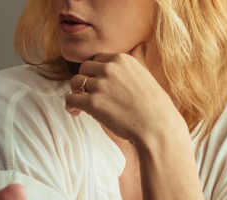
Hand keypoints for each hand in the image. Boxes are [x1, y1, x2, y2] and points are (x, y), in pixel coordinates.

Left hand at [64, 44, 187, 147]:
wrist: (156, 125)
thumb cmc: (154, 104)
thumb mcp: (147, 74)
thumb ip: (138, 60)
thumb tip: (139, 47)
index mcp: (122, 59)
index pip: (98, 59)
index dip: (95, 72)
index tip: (98, 82)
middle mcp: (109, 68)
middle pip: (84, 68)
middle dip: (84, 80)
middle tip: (88, 93)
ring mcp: (100, 85)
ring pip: (74, 82)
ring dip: (76, 92)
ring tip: (81, 103)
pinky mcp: (92, 103)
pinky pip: (70, 99)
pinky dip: (70, 106)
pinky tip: (76, 112)